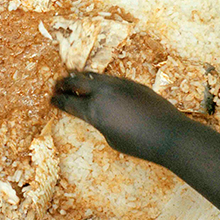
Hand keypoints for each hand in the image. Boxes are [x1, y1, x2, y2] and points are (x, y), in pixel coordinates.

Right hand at [52, 73, 184, 164]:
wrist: (168, 134)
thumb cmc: (139, 144)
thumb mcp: (111, 137)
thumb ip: (99, 121)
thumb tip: (96, 112)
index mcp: (93, 111)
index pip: (67, 102)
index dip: (57, 100)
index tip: (51, 99)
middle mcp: (102, 93)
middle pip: (75, 81)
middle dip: (64, 83)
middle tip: (57, 86)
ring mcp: (117, 84)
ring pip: (92, 75)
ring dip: (80, 77)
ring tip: (73, 79)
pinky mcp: (131, 82)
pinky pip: (109, 78)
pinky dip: (99, 80)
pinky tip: (98, 83)